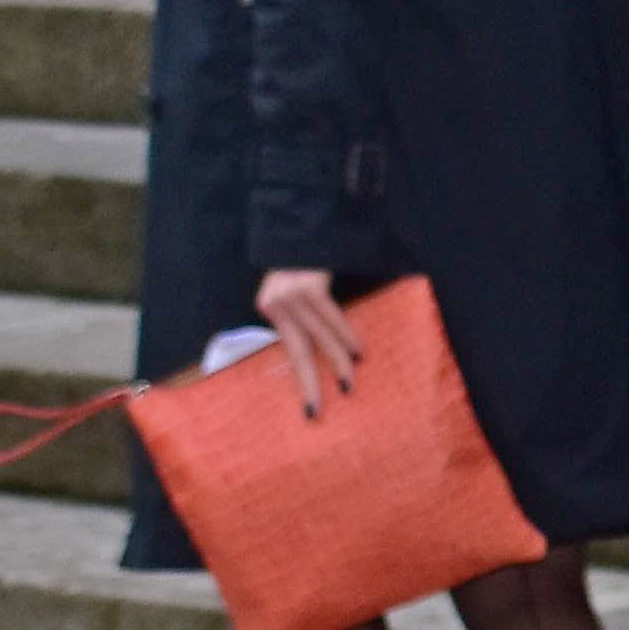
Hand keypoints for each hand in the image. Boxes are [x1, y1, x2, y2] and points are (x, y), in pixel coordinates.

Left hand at [254, 266, 359, 420]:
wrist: (306, 218)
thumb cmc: (307, 257)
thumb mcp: (296, 290)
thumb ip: (302, 316)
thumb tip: (322, 350)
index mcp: (269, 307)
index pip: (288, 350)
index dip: (301, 378)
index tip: (308, 407)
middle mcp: (275, 302)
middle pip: (298, 351)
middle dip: (310, 383)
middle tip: (317, 411)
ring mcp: (291, 294)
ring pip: (319, 337)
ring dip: (338, 361)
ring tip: (348, 383)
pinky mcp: (308, 285)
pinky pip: (331, 317)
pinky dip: (346, 335)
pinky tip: (359, 351)